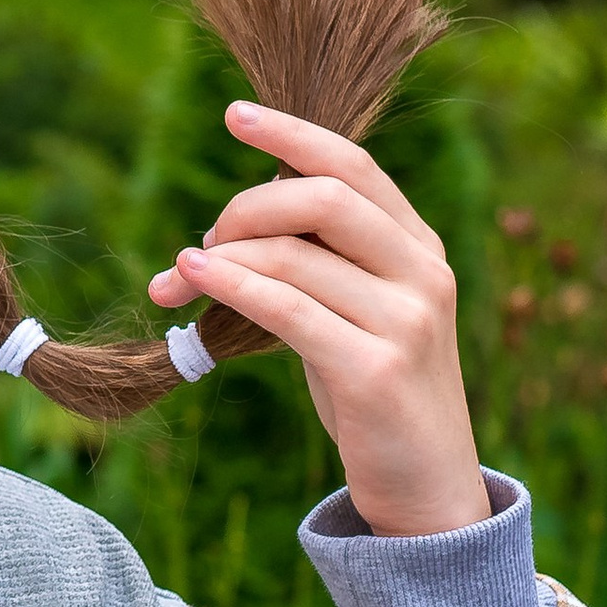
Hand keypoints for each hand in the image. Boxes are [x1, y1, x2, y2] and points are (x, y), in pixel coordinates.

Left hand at [147, 100, 489, 537]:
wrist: (427, 491)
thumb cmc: (374, 400)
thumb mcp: (353, 318)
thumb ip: (313, 268)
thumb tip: (219, 234)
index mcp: (420, 248)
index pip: (355, 166)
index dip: (292, 134)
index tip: (234, 115)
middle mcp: (422, 273)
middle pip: (322, 198)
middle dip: (244, 206)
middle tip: (201, 240)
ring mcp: (406, 320)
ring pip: (294, 255)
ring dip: (220, 257)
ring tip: (180, 275)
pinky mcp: (375, 369)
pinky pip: (285, 308)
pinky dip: (229, 286)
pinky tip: (191, 279)